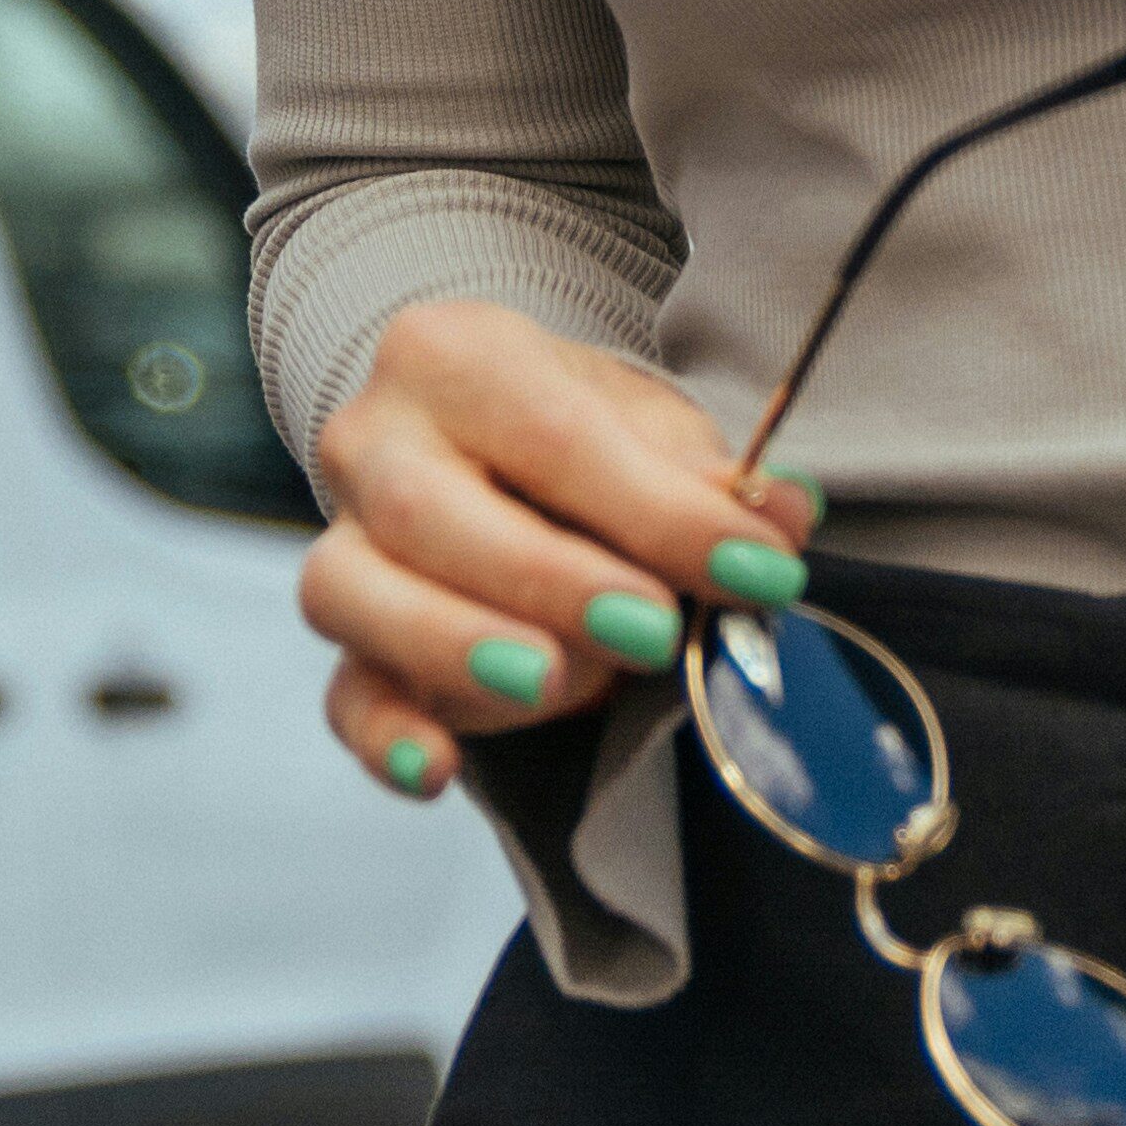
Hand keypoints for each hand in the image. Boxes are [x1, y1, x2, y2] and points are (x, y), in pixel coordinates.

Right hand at [298, 299, 816, 803]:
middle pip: (428, 510)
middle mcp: (373, 439)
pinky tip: (436, 769)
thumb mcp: (647, 427)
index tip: (760, 570)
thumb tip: (784, 513)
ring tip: (554, 683)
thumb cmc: (574, 435)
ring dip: (457, 646)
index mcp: (453, 356)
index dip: (660, 510)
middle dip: (549, 580)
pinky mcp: (341, 640)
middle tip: (654, 631)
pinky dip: (385, 736)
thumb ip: (710, 476)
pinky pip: (341, 693)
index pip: (552, 432)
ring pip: (356, 594)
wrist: (483, 448)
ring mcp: (342, 541)